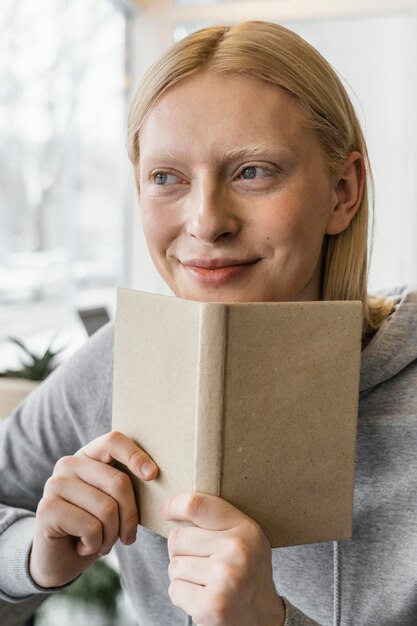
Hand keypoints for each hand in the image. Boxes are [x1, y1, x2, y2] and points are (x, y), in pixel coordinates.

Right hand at [30, 431, 157, 587]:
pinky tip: (84, 547)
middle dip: (130, 517)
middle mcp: (69, 463)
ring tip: (103, 543)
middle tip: (127, 536)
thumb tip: (155, 474)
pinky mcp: (47, 508)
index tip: (153, 475)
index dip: (135, 455)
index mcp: (89, 455)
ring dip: (112, 536)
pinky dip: (96, 545)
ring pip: (107, 508)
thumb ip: (127, 486)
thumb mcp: (115, 502)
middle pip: (118, 482)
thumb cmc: (95, 527)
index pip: (114, 441)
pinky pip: (91, 527)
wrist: (61, 559)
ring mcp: (55, 484)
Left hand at [162, 492, 284, 625]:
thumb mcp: (244, 538)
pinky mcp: (212, 605)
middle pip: (177, 538)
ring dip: (182, 576)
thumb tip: (172, 507)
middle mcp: (238, 550)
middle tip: (201, 563)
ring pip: (174, 565)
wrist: (263, 618)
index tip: (167, 511)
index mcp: (245, 529)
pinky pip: (175, 590)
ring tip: (205, 582)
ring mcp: (226, 578)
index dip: (174, 505)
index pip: (196, 505)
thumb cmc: (245, 571)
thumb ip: (216, 520)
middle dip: (181, 552)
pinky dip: (183, 596)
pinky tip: (203, 597)